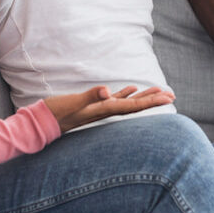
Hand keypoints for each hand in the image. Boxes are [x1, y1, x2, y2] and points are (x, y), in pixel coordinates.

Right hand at [44, 85, 174, 132]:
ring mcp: (99, 109)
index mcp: (104, 109)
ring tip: (159, 91)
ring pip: (127, 103)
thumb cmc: (57, 113)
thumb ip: (89, 97)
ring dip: (143, 97)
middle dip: (153, 100)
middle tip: (172, 95)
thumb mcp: (73, 103)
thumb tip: (106, 91)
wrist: (42, 123)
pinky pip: (114, 100)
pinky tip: (130, 89)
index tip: (168, 97)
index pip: (133, 105)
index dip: (151, 101)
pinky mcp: (92, 106)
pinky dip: (125, 94)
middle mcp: (105, 111)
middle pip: (135, 106)